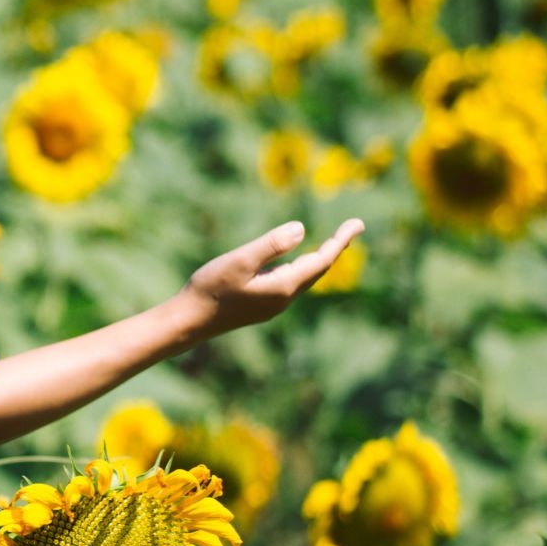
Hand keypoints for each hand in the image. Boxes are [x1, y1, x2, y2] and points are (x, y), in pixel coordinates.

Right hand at [170, 217, 364, 339]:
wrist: (188, 322)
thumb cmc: (209, 289)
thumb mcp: (240, 261)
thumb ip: (271, 244)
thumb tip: (302, 229)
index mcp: (284, 286)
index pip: (322, 260)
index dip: (341, 240)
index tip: (358, 223)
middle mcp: (284, 299)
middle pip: (318, 270)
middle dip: (335, 248)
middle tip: (351, 229)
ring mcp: (272, 305)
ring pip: (305, 278)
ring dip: (320, 260)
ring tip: (332, 243)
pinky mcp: (260, 306)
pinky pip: (291, 284)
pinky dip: (301, 268)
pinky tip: (296, 263)